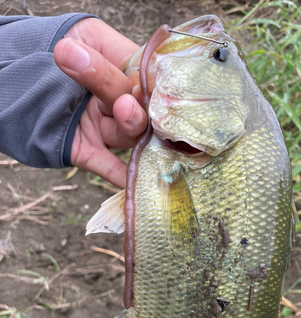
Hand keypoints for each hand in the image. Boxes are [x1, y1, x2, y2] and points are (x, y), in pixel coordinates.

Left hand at [54, 18, 146, 187]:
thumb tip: (118, 72)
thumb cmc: (72, 44)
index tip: (146, 85)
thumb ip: (113, 56)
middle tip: (125, 100)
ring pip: (126, 133)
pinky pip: (106, 165)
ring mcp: (106, 130)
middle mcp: (124, 106)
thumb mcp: (93, 38)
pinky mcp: (88, 150)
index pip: (152, 85)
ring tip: (122, 107)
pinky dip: (120, 175)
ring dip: (128, 123)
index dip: (153, 87)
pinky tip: (132, 181)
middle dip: (135, 105)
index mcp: (131, 76)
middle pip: (141, 110)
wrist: (34, 60)